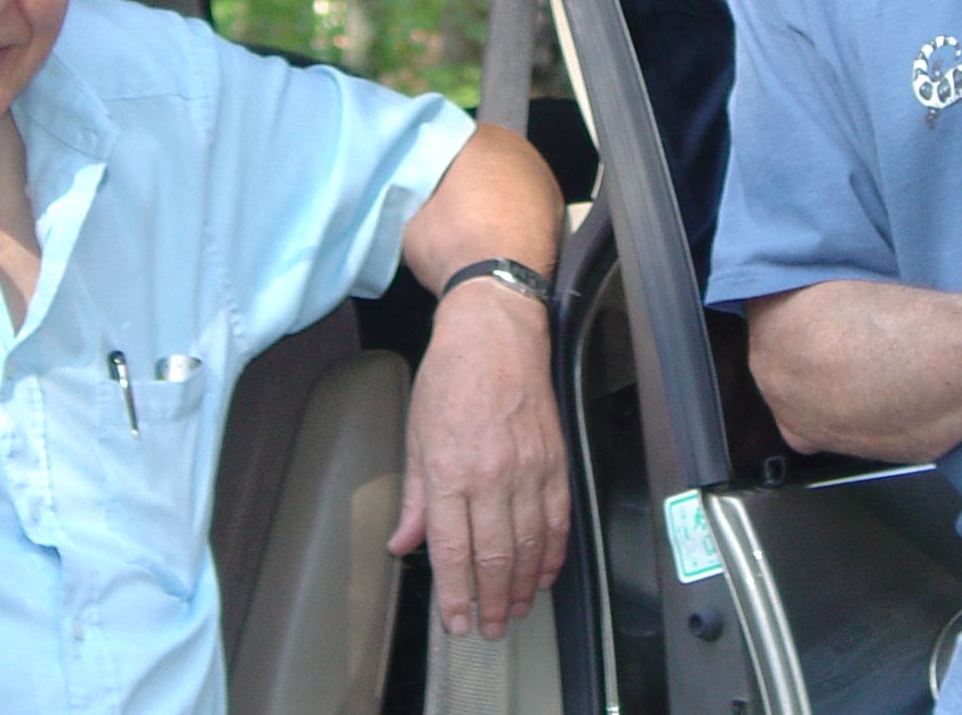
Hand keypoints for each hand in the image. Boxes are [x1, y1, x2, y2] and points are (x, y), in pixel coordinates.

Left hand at [387, 283, 568, 640]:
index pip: (452, 548)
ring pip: (530, 546)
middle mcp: (491, 475)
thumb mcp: (416, 434)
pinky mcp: (555, 462)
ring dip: (523, 587)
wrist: (496, 333)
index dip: (455, 593)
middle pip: (495, 556)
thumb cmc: (449, 377)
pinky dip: (552, 554)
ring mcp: (528, 470)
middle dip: (491, 601)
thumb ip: (414, 496)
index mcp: (449, 470)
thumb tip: (403, 544)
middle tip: (488, 628)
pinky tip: (544, 575)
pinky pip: (557, 521)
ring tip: (513, 611)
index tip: (456, 622)